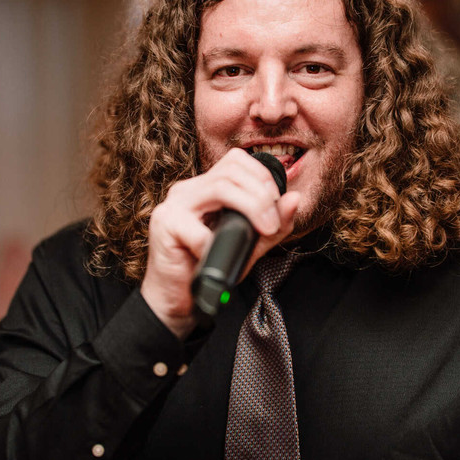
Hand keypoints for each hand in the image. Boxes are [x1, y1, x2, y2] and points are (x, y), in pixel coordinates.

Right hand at [140, 149, 299, 338]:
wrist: (176, 299)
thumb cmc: (209, 267)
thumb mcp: (250, 244)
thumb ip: (274, 224)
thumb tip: (295, 198)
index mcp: (205, 187)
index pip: (236, 160)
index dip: (261, 176)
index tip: (277, 204)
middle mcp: (188, 190)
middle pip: (231, 172)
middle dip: (261, 195)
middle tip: (272, 223)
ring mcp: (174, 205)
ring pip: (220, 188)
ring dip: (250, 208)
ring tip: (262, 230)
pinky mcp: (165, 225)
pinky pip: (198, 229)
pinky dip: (214, 244)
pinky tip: (215, 256)